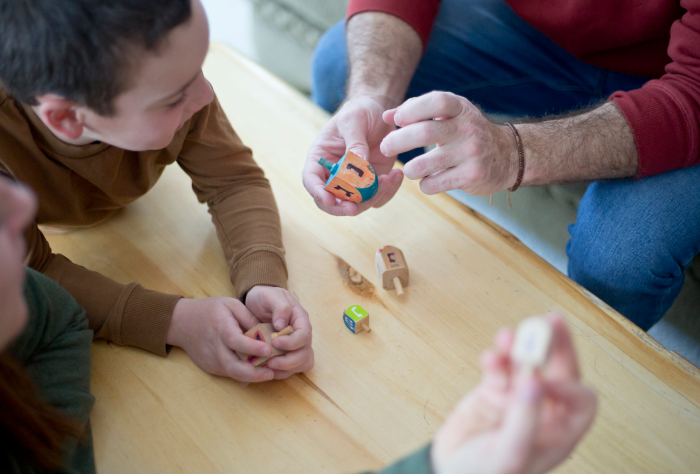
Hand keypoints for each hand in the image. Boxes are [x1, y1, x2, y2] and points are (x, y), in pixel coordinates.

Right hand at [167, 297, 276, 382]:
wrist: (181, 322)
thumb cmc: (209, 310)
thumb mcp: (231, 304)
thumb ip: (249, 317)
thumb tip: (266, 332)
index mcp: (221, 328)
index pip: (236, 341)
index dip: (252, 348)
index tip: (268, 351)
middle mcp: (215, 347)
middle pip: (233, 366)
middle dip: (254, 373)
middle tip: (272, 373)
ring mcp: (210, 360)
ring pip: (232, 373)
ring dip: (251, 376)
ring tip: (268, 373)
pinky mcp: (209, 367)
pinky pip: (228, 373)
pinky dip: (242, 374)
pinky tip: (255, 371)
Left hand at [245, 286, 313, 378]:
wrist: (257, 302)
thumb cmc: (264, 297)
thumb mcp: (269, 296)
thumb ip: (279, 307)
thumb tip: (282, 325)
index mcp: (300, 319)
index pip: (305, 335)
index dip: (292, 342)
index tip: (275, 342)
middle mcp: (301, 334)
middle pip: (306, 353)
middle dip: (289, 361)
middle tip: (270, 362)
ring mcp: (296, 345)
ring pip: (302, 363)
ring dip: (287, 369)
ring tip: (269, 367)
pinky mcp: (288, 354)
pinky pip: (292, 369)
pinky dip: (282, 372)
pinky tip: (268, 369)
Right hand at [303, 95, 403, 215]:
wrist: (379, 111)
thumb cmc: (359, 111)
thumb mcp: (354, 120)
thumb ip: (355, 142)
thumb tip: (359, 166)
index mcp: (321, 158)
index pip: (312, 179)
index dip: (318, 192)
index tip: (330, 199)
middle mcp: (334, 174)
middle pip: (331, 200)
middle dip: (343, 207)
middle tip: (355, 208)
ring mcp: (354, 181)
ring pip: (357, 204)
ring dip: (372, 199)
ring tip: (388, 178)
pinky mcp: (372, 183)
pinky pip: (377, 198)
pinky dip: (387, 192)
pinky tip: (396, 174)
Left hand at [381, 91, 517, 195]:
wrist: (509, 155)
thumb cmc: (467, 132)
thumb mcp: (451, 114)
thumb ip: (418, 111)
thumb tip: (386, 116)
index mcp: (461, 109)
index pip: (436, 101)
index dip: (412, 109)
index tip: (397, 120)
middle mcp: (468, 129)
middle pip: (425, 132)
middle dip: (398, 141)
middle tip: (386, 147)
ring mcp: (471, 153)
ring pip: (426, 164)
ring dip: (410, 169)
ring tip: (410, 169)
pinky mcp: (472, 176)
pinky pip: (436, 184)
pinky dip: (425, 185)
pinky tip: (428, 181)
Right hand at [431, 315, 597, 473]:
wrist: (447, 473)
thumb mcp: (510, 454)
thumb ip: (525, 418)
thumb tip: (537, 379)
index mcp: (560, 434)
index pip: (581, 401)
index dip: (569, 385)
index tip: (545, 379)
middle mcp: (543, 412)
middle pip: (561, 371)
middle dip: (555, 346)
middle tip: (548, 321)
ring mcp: (517, 399)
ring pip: (526, 363)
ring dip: (518, 348)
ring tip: (507, 336)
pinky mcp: (493, 390)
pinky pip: (499, 367)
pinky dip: (494, 358)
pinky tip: (489, 357)